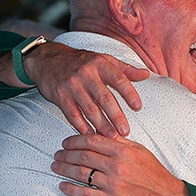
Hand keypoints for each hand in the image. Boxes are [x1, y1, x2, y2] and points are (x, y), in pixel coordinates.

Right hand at [26, 43, 149, 136]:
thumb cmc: (82, 61)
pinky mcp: (60, 96)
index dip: (129, 93)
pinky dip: (82, 126)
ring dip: (101, 125)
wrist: (48, 60)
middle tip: (125, 131)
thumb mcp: (104, 59)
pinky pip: (73, 114)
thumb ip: (125, 69)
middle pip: (104, 97)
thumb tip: (146, 74)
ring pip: (89, 109)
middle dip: (116, 116)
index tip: (138, 106)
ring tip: (112, 136)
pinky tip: (91, 135)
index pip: (118, 79)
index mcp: (100, 64)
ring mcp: (72, 85)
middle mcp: (86, 74)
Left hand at [52, 134, 187, 195]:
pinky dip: (71, 189)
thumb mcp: (140, 152)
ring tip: (55, 166)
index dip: (75, 140)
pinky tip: (63, 185)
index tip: (66, 142)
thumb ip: (120, 142)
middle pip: (82, 156)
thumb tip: (102, 131)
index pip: (92, 141)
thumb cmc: (155, 174)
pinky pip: (85, 193)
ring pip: (80, 174)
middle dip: (66, 154)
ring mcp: (112, 185)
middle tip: (57, 154)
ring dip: (64, 169)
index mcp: (123, 151)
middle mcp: (116, 167)